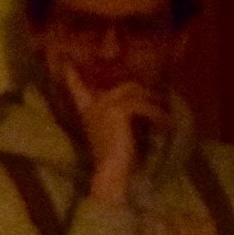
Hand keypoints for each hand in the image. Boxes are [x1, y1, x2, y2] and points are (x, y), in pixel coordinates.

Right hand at [53, 59, 165, 202]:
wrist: (112, 170)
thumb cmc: (118, 157)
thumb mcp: (119, 132)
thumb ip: (124, 116)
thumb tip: (148, 102)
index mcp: (89, 112)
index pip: (78, 88)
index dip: (72, 76)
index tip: (66, 64)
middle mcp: (93, 106)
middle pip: (127, 87)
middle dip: (147, 95)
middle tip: (163, 106)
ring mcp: (104, 106)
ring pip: (138, 95)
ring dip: (157, 107)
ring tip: (167, 119)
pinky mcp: (117, 110)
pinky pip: (144, 106)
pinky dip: (158, 116)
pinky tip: (164, 127)